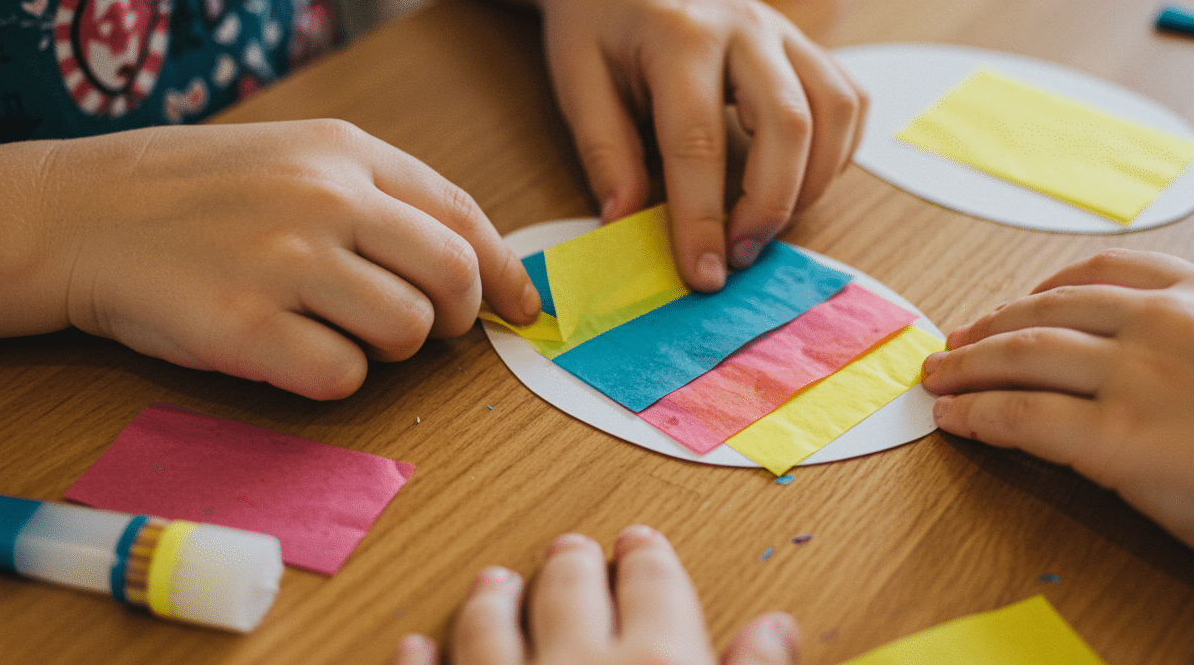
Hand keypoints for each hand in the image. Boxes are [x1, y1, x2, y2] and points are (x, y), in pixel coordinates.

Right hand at [0, 120, 538, 399]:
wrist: (81, 213)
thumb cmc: (198, 191)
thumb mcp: (297, 156)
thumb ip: (384, 198)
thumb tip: (476, 263)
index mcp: (347, 153)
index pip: (464, 216)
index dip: (506, 271)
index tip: (523, 307)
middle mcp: (327, 200)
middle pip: (453, 277)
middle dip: (457, 316)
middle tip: (429, 328)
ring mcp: (287, 262)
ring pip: (406, 331)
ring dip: (389, 346)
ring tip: (336, 327)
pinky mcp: (247, 327)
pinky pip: (343, 376)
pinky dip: (333, 376)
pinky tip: (293, 350)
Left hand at [394, 526, 798, 664]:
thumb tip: (776, 626)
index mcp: (658, 662)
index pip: (653, 584)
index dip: (646, 558)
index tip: (638, 541)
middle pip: (571, 589)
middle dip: (572, 562)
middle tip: (571, 544)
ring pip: (490, 626)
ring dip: (492, 600)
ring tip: (494, 580)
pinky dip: (422, 662)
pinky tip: (416, 646)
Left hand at [537, 0, 865, 290]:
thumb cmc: (595, 20)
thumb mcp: (577, 81)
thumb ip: (605, 152)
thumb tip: (627, 225)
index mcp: (680, 37)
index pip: (699, 143)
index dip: (702, 218)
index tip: (701, 275)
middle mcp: (745, 28)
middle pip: (789, 126)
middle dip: (770, 207)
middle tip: (738, 257)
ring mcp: (783, 32)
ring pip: (835, 112)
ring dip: (811, 184)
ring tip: (765, 226)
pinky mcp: (804, 44)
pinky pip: (848, 101)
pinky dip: (836, 153)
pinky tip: (796, 183)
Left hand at [920, 249, 1193, 579]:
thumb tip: (1160, 359)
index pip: (1105, 269)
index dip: (1047, 287)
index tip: (1019, 302)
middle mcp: (1163, 322)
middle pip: (1048, 310)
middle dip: (992, 325)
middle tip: (956, 341)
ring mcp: (1134, 375)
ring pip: (1022, 355)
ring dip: (967, 365)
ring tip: (936, 378)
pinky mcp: (1111, 436)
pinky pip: (1023, 415)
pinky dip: (979, 414)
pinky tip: (955, 420)